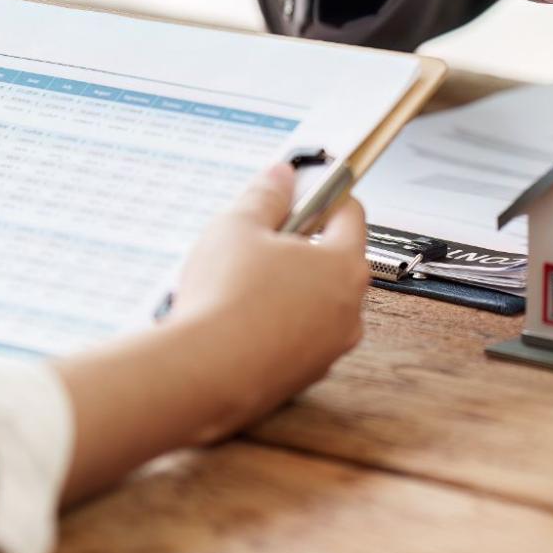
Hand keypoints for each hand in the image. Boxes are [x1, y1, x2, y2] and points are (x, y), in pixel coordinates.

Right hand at [54, 163, 370, 503]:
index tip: (300, 192)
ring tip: (241, 285)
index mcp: (344, 265)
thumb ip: (266, 195)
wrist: (202, 375)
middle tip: (259, 240)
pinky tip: (239, 321)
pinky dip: (276, 326)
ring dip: (287, 289)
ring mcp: (330, 347)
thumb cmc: (224, 299)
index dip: (323, 196)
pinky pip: (297, 338)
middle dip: (299, 246)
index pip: (350, 214)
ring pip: (314, 303)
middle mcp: (349, 309)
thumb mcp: (237, 226)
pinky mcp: (306, 376)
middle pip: (333, 261)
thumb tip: (281, 176)